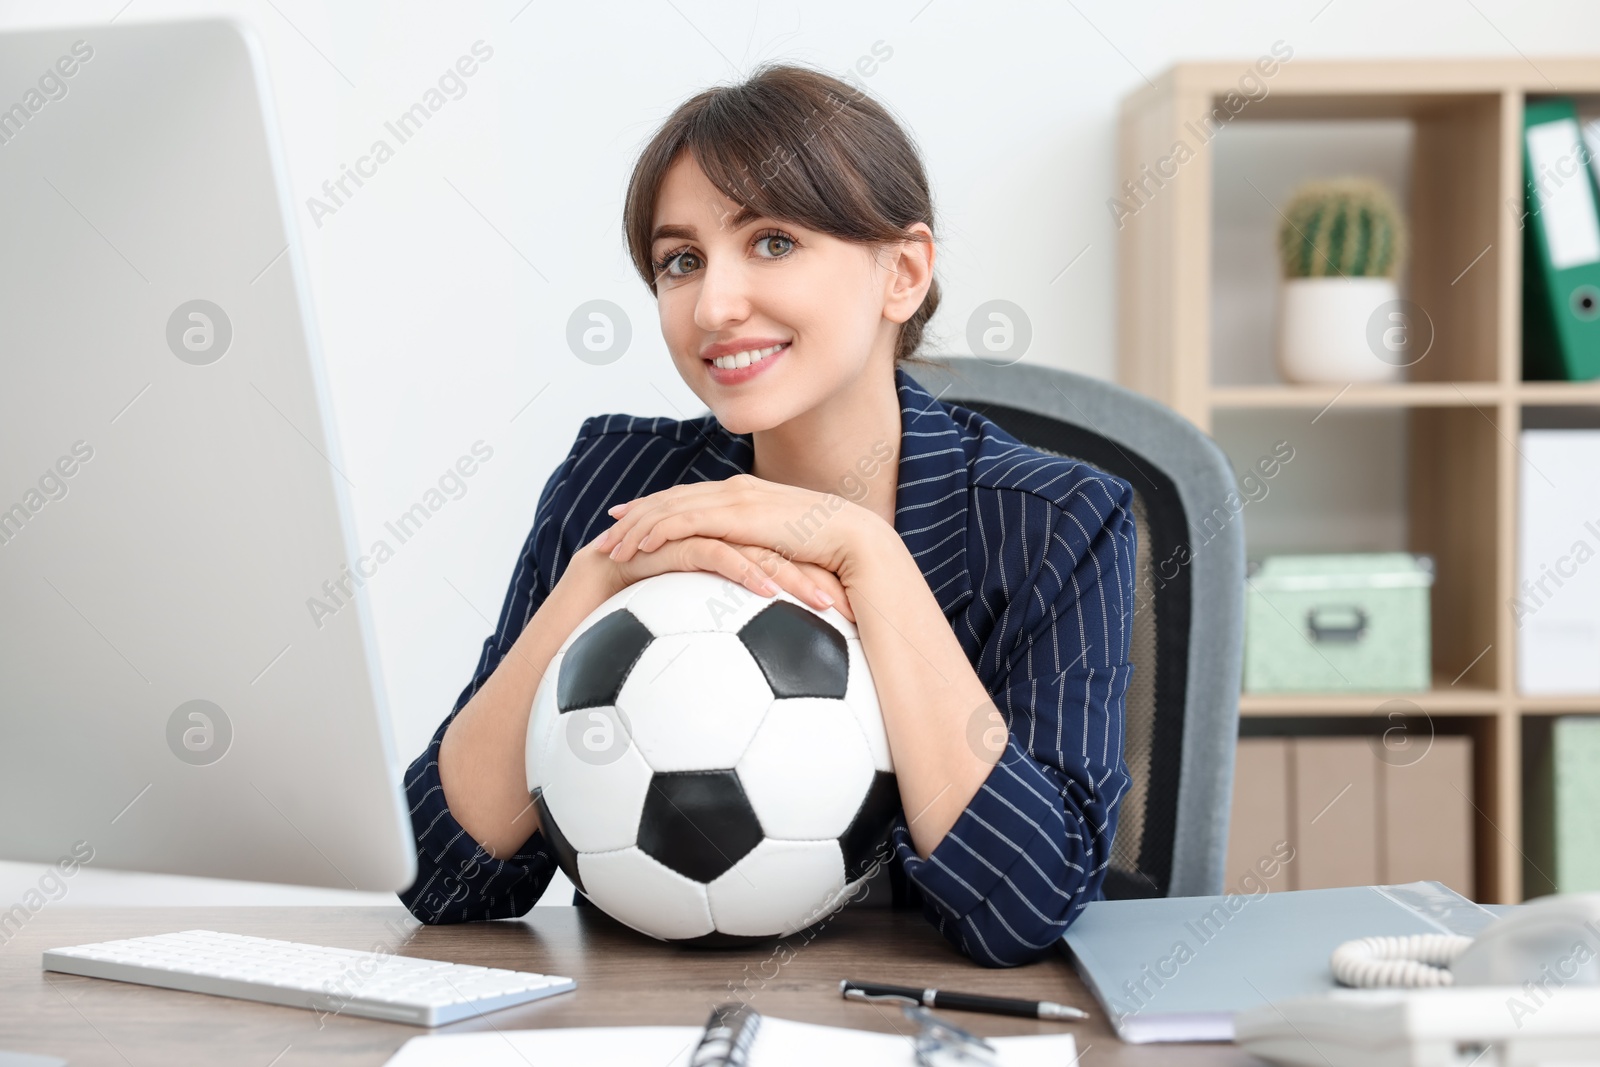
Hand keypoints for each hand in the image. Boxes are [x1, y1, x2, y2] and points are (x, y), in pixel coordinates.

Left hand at [591, 474, 870, 617]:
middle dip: (634, 515)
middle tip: (605, 532)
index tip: (629, 519)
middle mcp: (735, 490)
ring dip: (635, 527)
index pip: (691, 499)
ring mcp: (734, 499)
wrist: (853, 540)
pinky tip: (637, 549)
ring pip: (668, 508)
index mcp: (747, 496)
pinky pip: (684, 521)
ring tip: (609, 548)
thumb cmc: (832, 553)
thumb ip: (767, 555)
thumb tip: (759, 578)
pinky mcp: (735, 514)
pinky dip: (655, 532)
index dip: (657, 507)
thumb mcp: (789, 551)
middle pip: (671, 499)